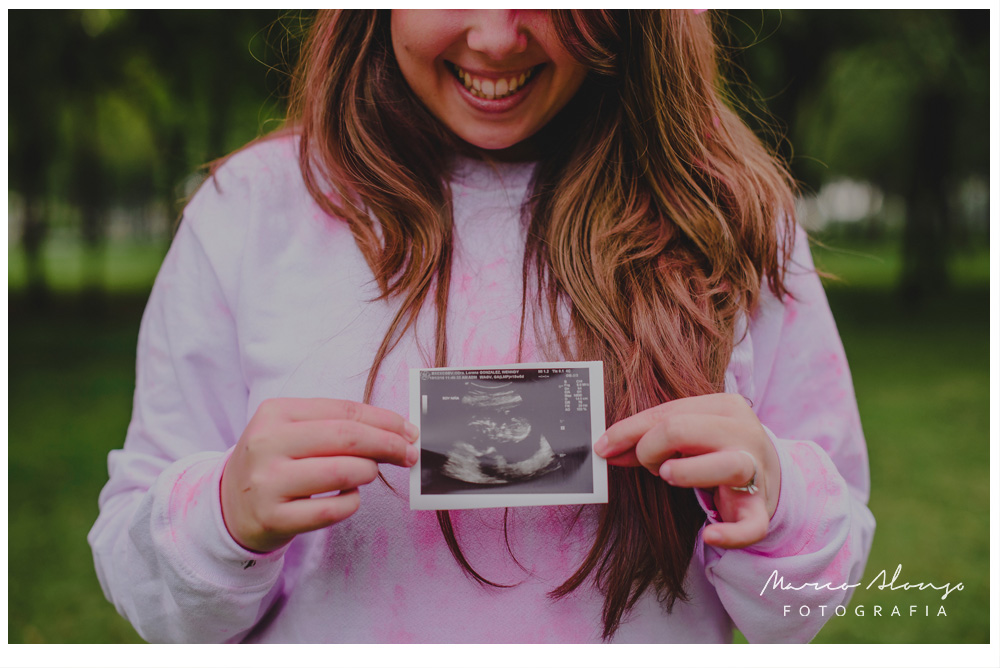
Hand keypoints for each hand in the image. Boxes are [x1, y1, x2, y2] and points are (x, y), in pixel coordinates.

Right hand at [221, 398, 418, 552]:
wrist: (230, 505)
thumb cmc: (276, 462)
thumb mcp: (293, 431)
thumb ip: (338, 425)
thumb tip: (398, 431)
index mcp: (275, 412)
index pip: (344, 411)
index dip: (384, 421)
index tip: (409, 431)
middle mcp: (267, 444)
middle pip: (347, 438)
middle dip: (388, 444)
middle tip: (409, 453)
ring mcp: (267, 483)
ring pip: (343, 473)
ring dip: (369, 473)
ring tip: (368, 474)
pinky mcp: (273, 518)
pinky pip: (333, 510)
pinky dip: (352, 502)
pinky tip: (348, 496)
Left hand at [593, 393, 778, 549]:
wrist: (768, 474)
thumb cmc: (713, 447)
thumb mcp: (684, 434)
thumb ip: (645, 436)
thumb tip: (605, 448)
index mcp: (724, 406)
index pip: (666, 414)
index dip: (628, 433)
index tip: (604, 448)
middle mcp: (744, 432)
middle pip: (682, 430)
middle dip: (651, 450)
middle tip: (653, 466)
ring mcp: (756, 470)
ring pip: (726, 466)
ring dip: (686, 473)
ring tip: (670, 477)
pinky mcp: (761, 507)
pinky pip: (751, 524)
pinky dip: (731, 533)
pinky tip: (710, 535)